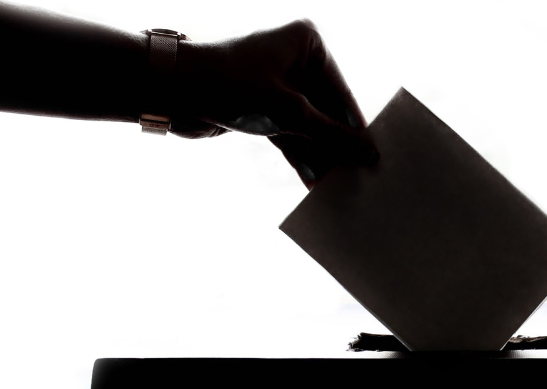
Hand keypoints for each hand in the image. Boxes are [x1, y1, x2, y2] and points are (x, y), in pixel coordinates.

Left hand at [175, 20, 376, 188]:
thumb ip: (332, 136)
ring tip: (337, 186)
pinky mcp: (263, 107)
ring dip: (320, 156)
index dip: (356, 129)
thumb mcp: (290, 115)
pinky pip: (291, 134)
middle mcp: (295, 59)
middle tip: (357, 178)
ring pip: (309, 126)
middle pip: (327, 111)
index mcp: (308, 44)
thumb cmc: (231, 86)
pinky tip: (314, 182)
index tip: (373, 159)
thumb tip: (369, 154)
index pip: (342, 93)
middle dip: (337, 147)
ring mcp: (279, 85)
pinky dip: (300, 156)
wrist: (172, 91)